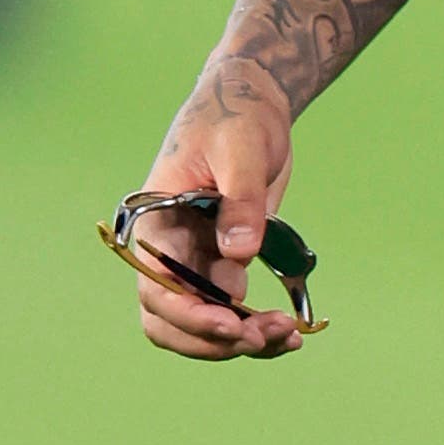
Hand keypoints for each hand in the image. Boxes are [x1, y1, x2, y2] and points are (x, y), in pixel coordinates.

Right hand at [131, 62, 304, 359]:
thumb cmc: (236, 116)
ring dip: (240, 340)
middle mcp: (169, 251)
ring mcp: (195, 261)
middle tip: (267, 337)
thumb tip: (239, 255)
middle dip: (216, 338)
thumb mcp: (240, 148)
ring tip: (287, 338)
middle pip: (174, 320)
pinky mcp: (224, 264)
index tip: (231, 326)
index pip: (157, 287)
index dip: (190, 315)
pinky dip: (255, 328)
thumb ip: (241, 200)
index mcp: (156, 224)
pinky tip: (288, 335)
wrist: (253, 103)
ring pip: (202, 324)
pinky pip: (231, 310)